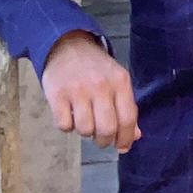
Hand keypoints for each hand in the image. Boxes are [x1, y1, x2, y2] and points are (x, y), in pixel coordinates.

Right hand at [41, 31, 140, 152]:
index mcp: (120, 81)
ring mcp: (78, 90)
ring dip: (85, 132)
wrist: (68, 45)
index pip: (128, 118)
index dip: (126, 138)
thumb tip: (134, 137)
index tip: (122, 147)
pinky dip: (67, 126)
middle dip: (105, 141)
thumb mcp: (117, 81)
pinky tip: (70, 114)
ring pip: (85, 129)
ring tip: (85, 120)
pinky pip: (64, 125)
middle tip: (101, 139)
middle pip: (107, 128)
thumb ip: (126, 108)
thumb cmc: (96, 68)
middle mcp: (101, 85)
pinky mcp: (57, 94)